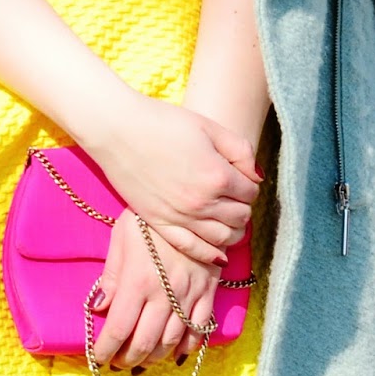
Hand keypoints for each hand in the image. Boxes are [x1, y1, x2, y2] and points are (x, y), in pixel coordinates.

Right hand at [89, 95, 259, 264]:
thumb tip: (256, 177)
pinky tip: (217, 251)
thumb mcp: (209, 126)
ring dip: (232, 230)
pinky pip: (194, 249)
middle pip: (240, 217)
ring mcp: (180, 217)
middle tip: (234, 196)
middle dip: (242, 206)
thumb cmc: (163, 122)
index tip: (240, 177)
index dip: (249, 184)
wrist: (118, 130)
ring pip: (222, 237)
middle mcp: (202, 203)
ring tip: (229, 219)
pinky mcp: (160, 223)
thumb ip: (240, 150)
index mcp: (217, 176)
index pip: (250, 192)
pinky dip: (211, 253)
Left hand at [90, 212, 219, 368]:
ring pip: (172, 341)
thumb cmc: (149, 219)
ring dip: (155, 357)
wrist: (191, 203)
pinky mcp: (209, 291)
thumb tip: (99, 307)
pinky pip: (200, 329)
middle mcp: (164, 294)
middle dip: (128, 358)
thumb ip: (111, 275)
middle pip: (144, 342)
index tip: (98, 358)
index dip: (105, 349)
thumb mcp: (121, 237)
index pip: (118, 328)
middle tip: (119, 362)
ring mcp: (189, 295)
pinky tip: (177, 353)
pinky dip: (188, 347)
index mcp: (137, 281)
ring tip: (142, 360)